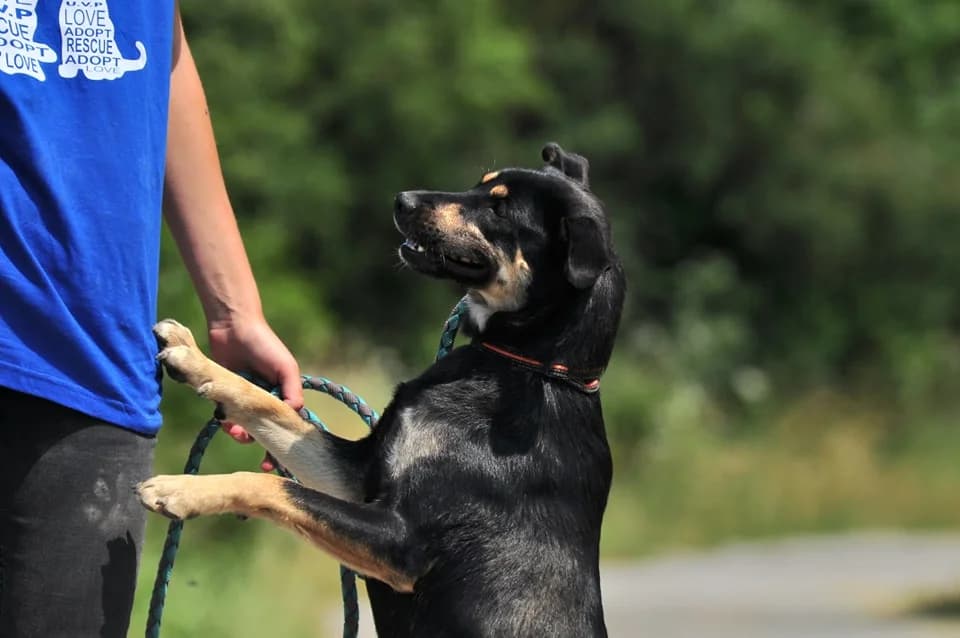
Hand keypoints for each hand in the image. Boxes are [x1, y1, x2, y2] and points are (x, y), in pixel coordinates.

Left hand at [206, 315, 302, 455]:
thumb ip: (293, 391)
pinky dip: (227, 423)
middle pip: (267, 431)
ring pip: (246, 428)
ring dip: (243, 435)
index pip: (288, 423)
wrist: (233, 328)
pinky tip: (225, 418)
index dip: (286, 442)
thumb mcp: (286, 367)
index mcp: (285, 394)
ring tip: (238, 433)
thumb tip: (295, 415)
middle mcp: (266, 400)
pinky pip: (227, 418)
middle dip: (265, 447)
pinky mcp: (226, 396)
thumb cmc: (265, 345)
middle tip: (264, 463)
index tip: (281, 460)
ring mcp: (246, 399)